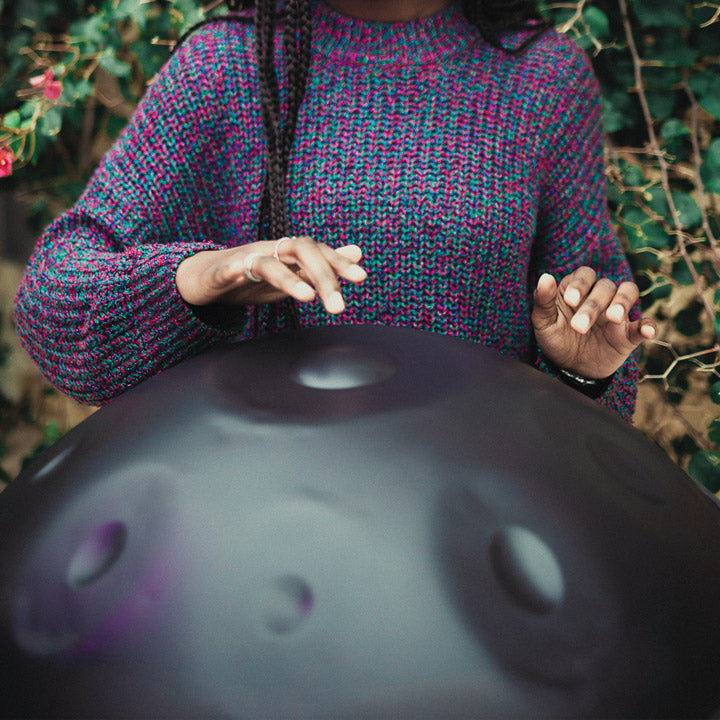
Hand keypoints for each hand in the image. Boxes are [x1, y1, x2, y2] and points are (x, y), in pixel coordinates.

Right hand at [175, 236, 366, 313]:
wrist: (204, 276)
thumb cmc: (252, 275)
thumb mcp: (293, 272)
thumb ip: (323, 266)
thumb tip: (358, 253)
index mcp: (288, 253)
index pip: (319, 251)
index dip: (339, 262)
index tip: (361, 278)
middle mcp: (270, 250)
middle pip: (300, 250)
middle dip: (323, 275)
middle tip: (338, 307)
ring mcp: (245, 259)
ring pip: (269, 262)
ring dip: (289, 279)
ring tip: (308, 298)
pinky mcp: (221, 272)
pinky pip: (229, 270)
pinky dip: (237, 272)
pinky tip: (245, 277)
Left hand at [531, 266, 655, 378]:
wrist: (570, 368)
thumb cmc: (556, 339)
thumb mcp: (543, 323)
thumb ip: (543, 301)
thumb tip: (545, 277)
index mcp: (578, 289)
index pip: (585, 275)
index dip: (580, 284)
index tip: (570, 301)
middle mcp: (600, 296)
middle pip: (605, 287)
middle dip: (593, 305)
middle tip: (578, 327)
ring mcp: (617, 313)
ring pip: (629, 293)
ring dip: (623, 302)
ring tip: (614, 318)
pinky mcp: (629, 333)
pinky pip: (644, 324)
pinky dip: (648, 325)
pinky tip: (648, 331)